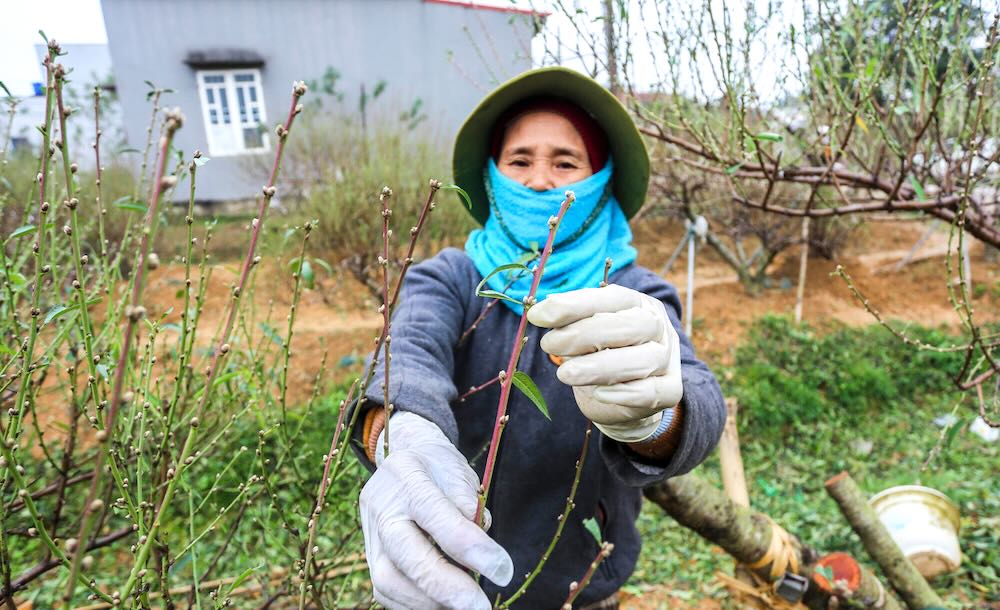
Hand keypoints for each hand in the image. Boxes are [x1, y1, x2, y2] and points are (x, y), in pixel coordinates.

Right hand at [360, 412, 512, 609]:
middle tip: (479, 605)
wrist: (405, 458)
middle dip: (446, 587)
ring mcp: (370, 533)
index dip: (471, 548)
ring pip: (389, 581)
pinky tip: (444, 604)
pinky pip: (386, 591)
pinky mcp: (369, 556)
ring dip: (430, 602)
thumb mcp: (460, 472)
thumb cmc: (440, 468)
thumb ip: (470, 508)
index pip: (437, 517)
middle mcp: (381, 506)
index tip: (502, 572)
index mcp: (407, 476)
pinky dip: (416, 604)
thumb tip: (481, 552)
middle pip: (406, 555)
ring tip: (464, 606)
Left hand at [527, 284, 682, 441]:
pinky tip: (599, 393)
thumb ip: (568, 323)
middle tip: (549, 345)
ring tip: (565, 375)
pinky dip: (626, 393)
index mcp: (637, 303)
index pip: (611, 297)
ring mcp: (667, 358)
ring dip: (600, 367)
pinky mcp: (670, 390)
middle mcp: (657, 326)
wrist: (624, 399)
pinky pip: (653, 392)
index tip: (538, 315)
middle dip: (584, 335)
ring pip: (643, 359)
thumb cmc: (599, 355)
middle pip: (630, 326)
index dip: (574, 304)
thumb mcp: (582, 335)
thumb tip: (540, 312)